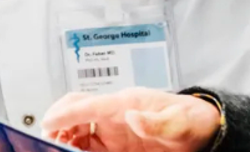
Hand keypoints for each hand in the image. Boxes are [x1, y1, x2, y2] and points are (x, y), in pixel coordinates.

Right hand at [41, 88, 220, 151]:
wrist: (203, 130)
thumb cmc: (192, 121)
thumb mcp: (180, 123)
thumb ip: (157, 120)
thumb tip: (131, 114)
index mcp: (127, 102)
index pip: (90, 104)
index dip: (67, 113)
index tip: (48, 122)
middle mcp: (116, 113)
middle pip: (77, 109)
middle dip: (58, 120)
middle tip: (46, 139)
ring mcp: (113, 128)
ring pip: (77, 127)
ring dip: (63, 135)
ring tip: (54, 148)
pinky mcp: (115, 143)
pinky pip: (88, 143)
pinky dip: (75, 148)